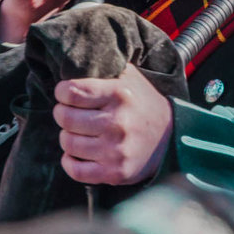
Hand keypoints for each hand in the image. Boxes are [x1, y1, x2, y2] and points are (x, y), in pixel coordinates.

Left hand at [53, 64, 172, 185]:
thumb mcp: (131, 78)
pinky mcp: (115, 172)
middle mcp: (118, 122)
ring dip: (69, 136)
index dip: (62, 92)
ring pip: (67, 143)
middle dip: (64, 114)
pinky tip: (79, 153)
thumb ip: (106, 67)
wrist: (172, 138)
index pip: (70, 91)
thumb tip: (74, 60)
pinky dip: (70, 161)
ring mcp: (116, 150)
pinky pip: (75, 170)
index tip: (66, 94)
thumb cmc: (143, 104)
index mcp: (120, 94)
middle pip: (64, 118)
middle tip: (73, 113)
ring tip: (80, 132)